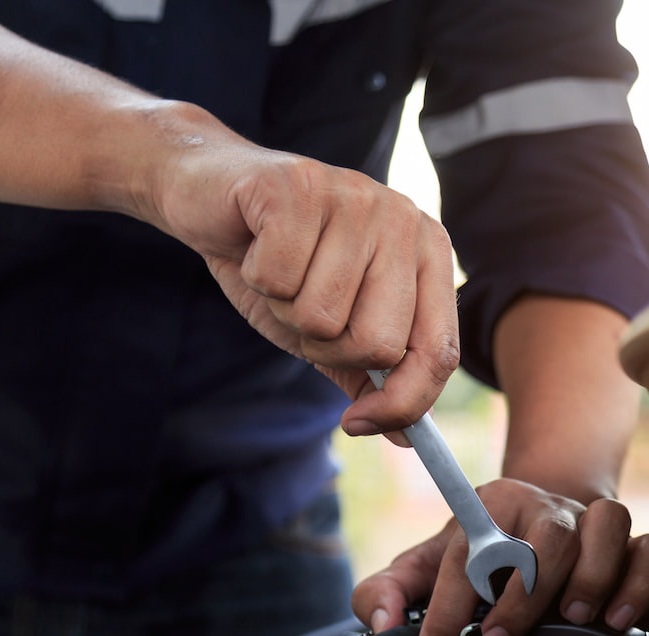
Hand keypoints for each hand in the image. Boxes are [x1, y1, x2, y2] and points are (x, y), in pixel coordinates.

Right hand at [145, 123, 458, 434]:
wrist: (210, 197)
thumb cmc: (281, 266)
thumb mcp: (333, 329)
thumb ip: (373, 377)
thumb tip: (407, 437)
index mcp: (429, 254)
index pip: (439, 352)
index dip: (401, 402)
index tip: (356, 424)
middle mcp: (403, 219)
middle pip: (378, 343)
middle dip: (326, 347)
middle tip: (302, 307)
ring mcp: (354, 197)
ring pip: (322, 315)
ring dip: (285, 309)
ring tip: (279, 271)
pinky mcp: (297, 186)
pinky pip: (278, 279)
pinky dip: (256, 277)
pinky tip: (256, 247)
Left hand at [351, 479, 648, 635]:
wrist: (535, 525)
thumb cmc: (480, 555)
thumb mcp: (426, 566)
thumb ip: (387, 590)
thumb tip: (383, 619)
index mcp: (492, 504)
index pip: (471, 549)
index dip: (452, 604)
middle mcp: (547, 507)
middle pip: (549, 535)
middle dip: (526, 593)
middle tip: (503, 635)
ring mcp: (592, 522)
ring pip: (607, 527)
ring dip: (590, 578)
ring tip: (570, 618)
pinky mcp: (630, 543)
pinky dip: (639, 582)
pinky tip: (618, 617)